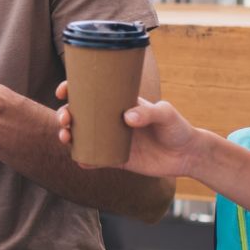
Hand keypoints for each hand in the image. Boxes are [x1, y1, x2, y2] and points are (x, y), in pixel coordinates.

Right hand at [56, 88, 207, 178]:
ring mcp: (112, 140)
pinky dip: (84, 160)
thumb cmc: (177, 127)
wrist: (186, 155)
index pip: (91, 93)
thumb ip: (149, 112)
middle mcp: (111, 120)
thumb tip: (127, 117)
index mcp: (119, 103)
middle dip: (64, 115)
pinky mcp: (116, 159)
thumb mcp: (165, 113)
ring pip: (81, 137)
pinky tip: (80, 160)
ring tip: (66, 138)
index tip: (63, 91)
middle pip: (79, 115)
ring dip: (67, 136)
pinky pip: (94, 160)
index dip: (72, 90)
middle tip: (65, 119)